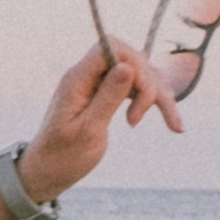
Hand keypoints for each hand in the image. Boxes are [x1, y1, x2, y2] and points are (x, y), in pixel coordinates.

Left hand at [18, 31, 182, 202]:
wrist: (47, 173)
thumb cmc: (62, 157)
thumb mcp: (87, 131)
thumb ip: (107, 98)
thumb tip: (128, 67)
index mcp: (77, 80)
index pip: (111, 46)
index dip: (134, 62)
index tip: (141, 94)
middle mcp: (87, 76)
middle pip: (131, 59)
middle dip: (148, 86)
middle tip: (136, 121)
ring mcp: (98, 84)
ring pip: (140, 75)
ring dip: (157, 97)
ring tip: (171, 125)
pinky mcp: (107, 95)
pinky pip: (137, 88)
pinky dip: (154, 103)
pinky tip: (172, 122)